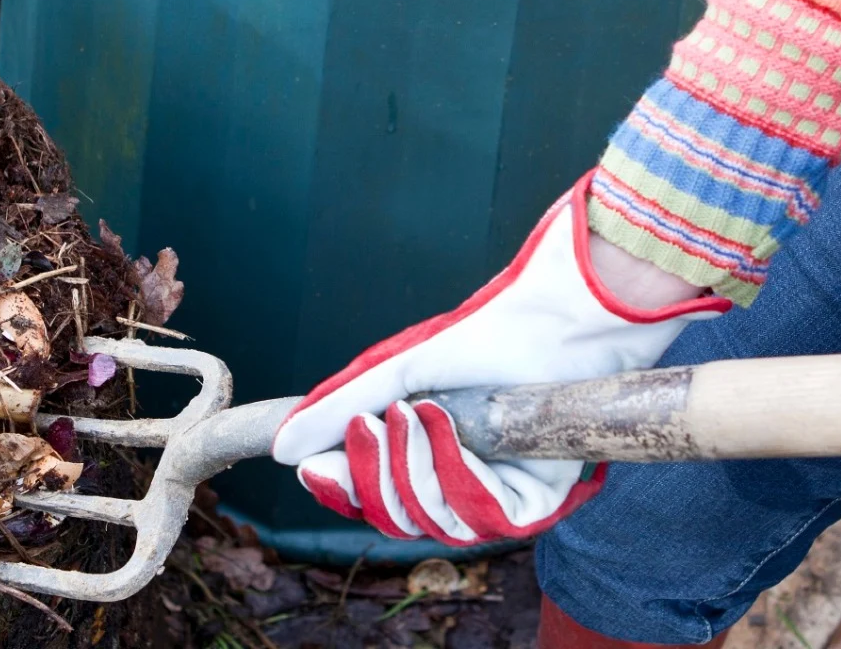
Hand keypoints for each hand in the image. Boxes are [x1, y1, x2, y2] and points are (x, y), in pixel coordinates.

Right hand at [270, 174, 726, 544]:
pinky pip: (481, 517)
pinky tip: (450, 425)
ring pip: (433, 522)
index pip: (373, 498)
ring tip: (417, 412)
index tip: (311, 466)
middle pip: (395, 517)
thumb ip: (339, 408)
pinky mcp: (537, 502)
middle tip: (374, 423)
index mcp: (428, 455)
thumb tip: (282, 448)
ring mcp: (498, 495)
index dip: (341, 488)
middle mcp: (462, 483)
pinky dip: (456, 471)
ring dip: (415, 467)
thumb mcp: (398, 370)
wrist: (558, 319)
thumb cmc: (488, 335)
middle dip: (374, 473)